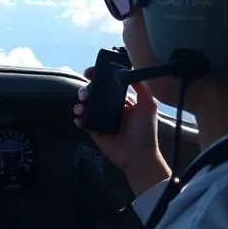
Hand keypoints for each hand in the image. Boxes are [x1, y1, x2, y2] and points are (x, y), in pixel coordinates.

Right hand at [73, 66, 169, 195]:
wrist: (138, 156)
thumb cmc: (145, 132)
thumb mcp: (149, 105)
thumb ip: (141, 87)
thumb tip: (130, 72)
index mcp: (124, 101)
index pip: (108, 85)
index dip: (98, 78)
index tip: (89, 73)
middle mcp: (112, 109)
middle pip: (94, 95)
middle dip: (86, 91)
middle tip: (84, 95)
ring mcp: (102, 121)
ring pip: (86, 107)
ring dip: (80, 104)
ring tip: (81, 106)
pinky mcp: (95, 132)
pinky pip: (83, 122)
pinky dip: (78, 119)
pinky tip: (79, 118)